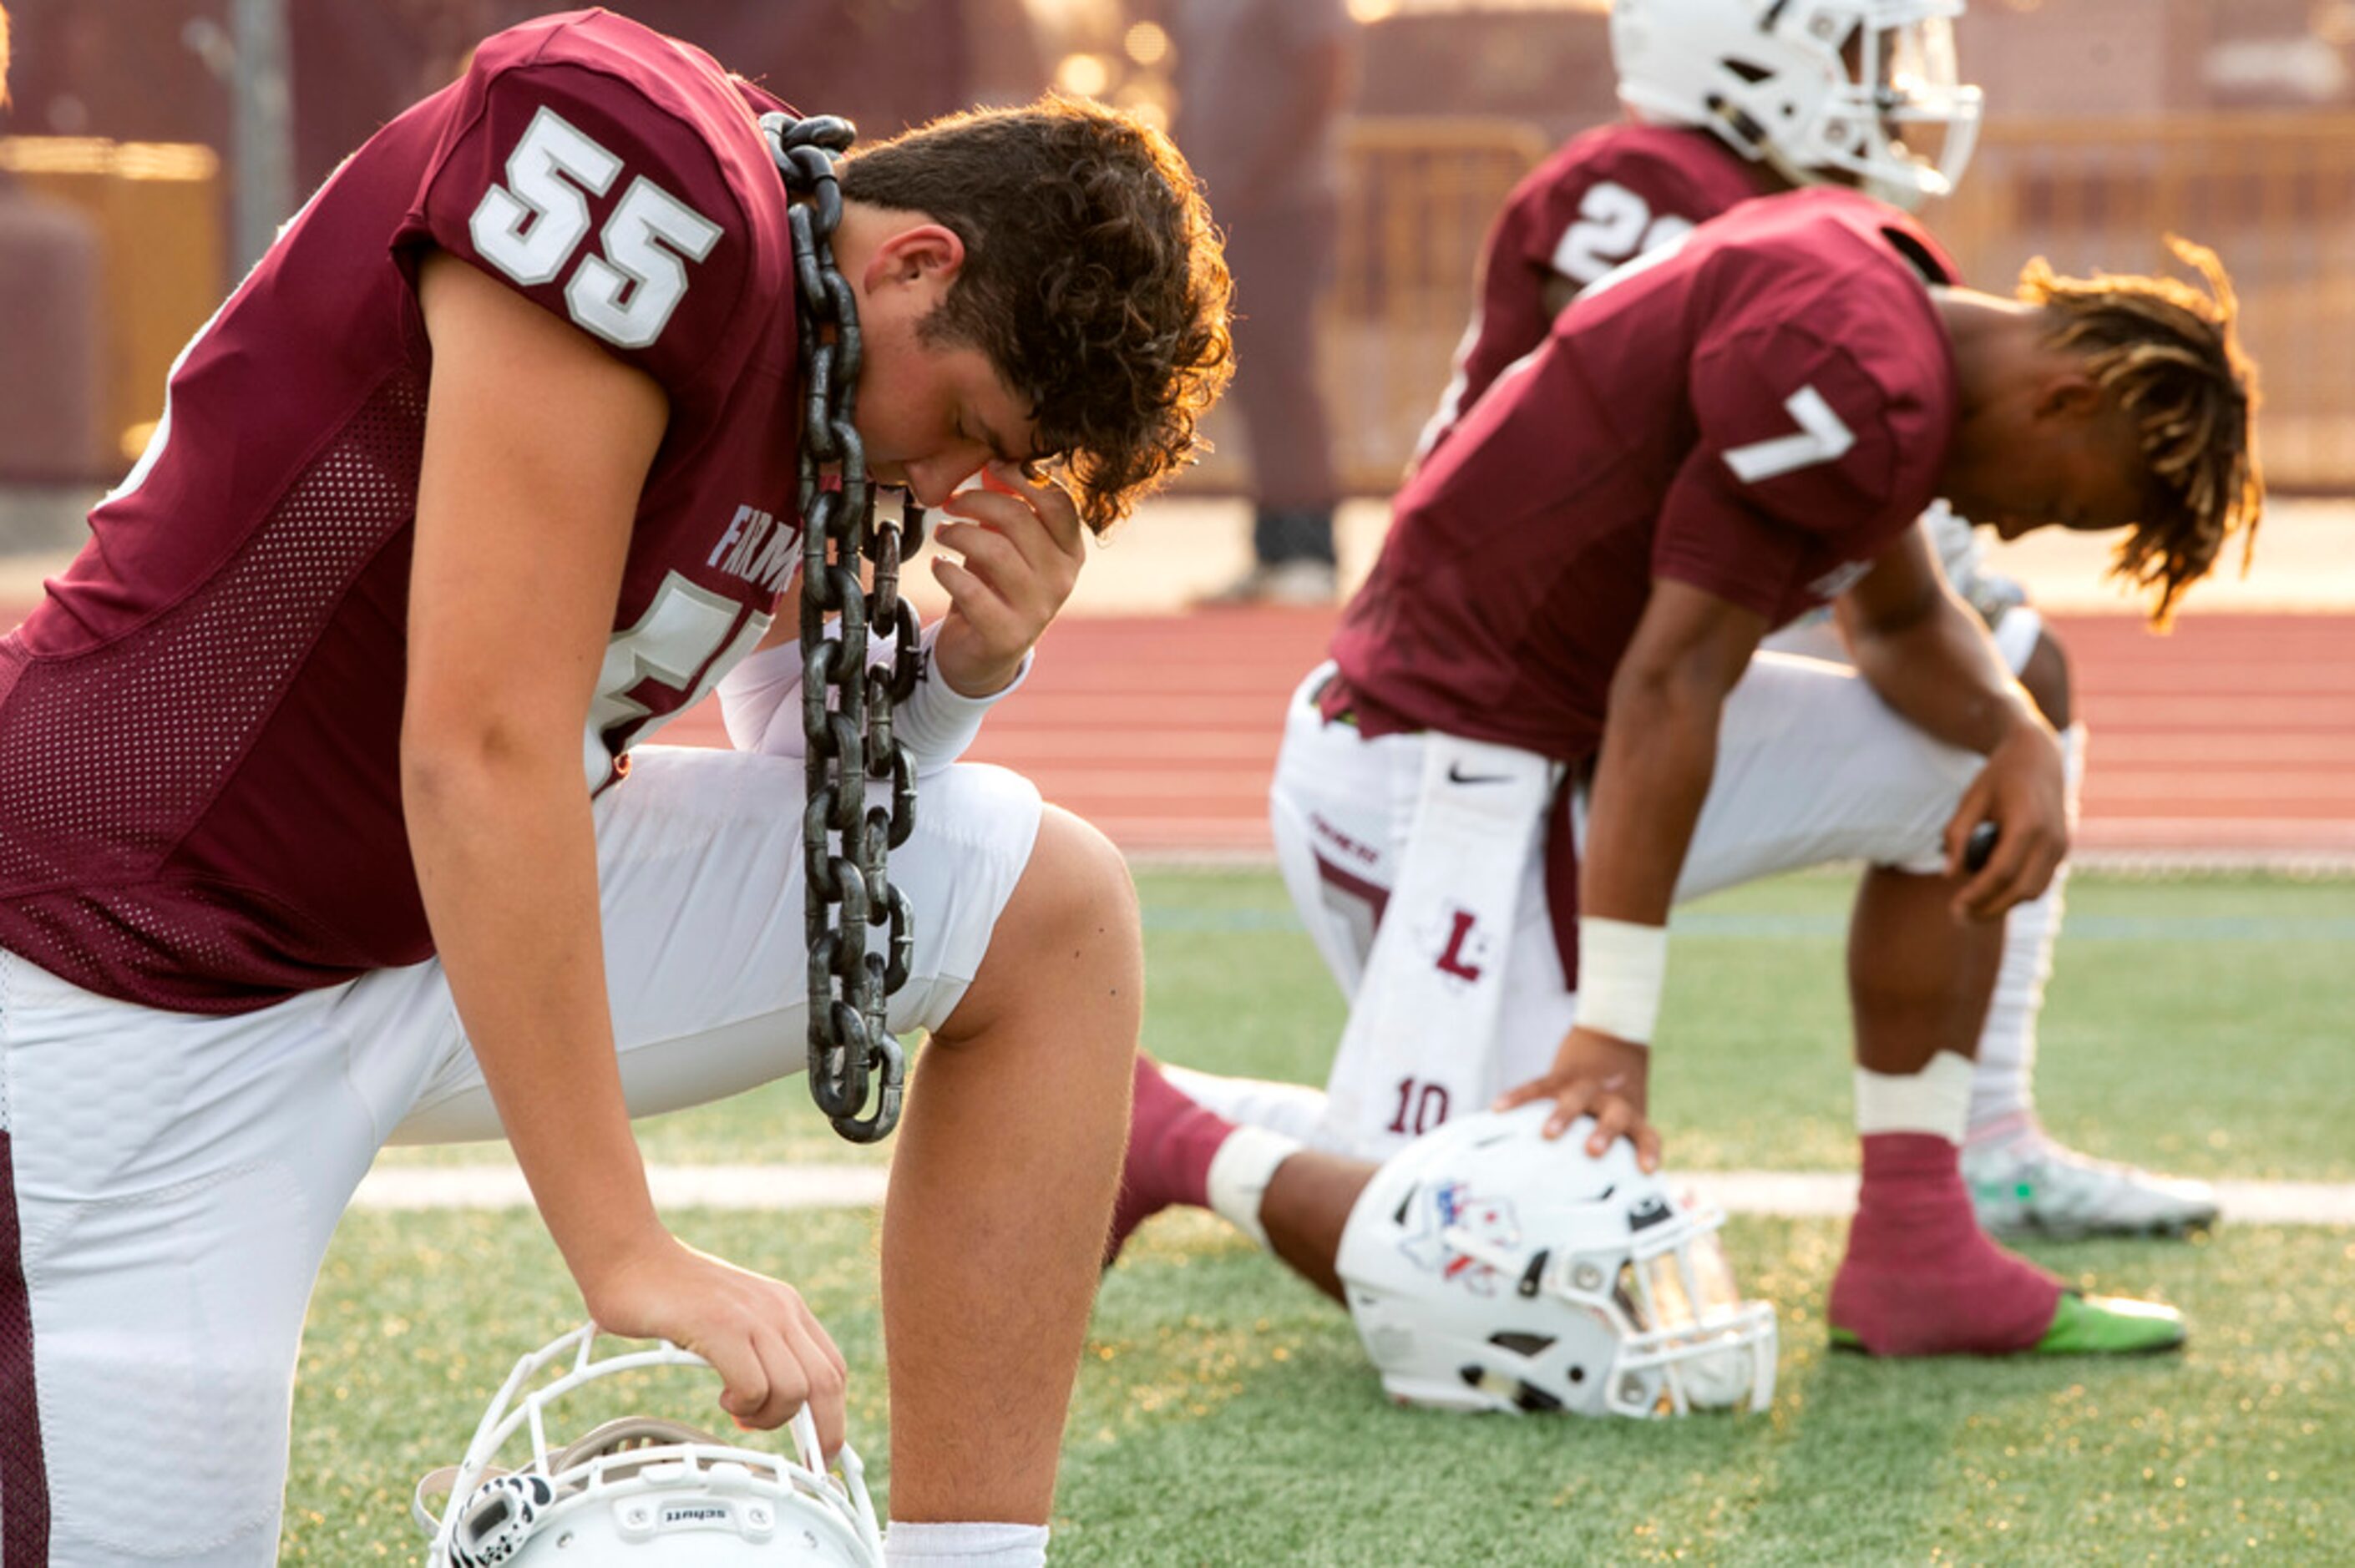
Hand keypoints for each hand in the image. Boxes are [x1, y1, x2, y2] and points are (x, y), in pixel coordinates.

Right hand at [577, 1231, 849, 1451]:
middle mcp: (779, 1309)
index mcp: (787, 1308)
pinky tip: (723, 1397)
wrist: (632, 1257)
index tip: (821, 1450)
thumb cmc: (673, 1294)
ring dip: (769, 1418)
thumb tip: (780, 1403)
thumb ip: (759, 1349)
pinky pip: (754, 1386)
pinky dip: (743, 1406)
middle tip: (797, 1455)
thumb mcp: (734, 1317)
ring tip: (740, 1411)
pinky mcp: (721, 1326)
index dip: (833, 1415)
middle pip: (826, 1383)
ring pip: (795, 1390)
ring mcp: (753, 1316)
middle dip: (819, 1431)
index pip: (834, 1368)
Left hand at [927, 462, 1083, 697]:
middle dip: (977, 503)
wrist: (983, 653)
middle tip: (952, 503)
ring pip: (994, 551)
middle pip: (1020, 520)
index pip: (1059, 502)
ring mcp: (1037, 610)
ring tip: (943, 533)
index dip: (1024, 476)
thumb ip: (1010, 505)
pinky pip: (971, 589)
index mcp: (1071, 552)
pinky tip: (939, 567)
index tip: (991, 466)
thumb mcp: (1010, 544)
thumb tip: (996, 459)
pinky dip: (946, 572)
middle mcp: (1062, 580)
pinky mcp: (1006, 634)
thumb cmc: (996, 586)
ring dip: (958, 534)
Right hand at [1493, 1025, 1658, 1170]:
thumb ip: (1614, 1155)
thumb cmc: (1613, 1101)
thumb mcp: (1625, 1122)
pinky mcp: (1560, 1075)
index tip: (1647, 1170)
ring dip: (1564, 1115)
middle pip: (1615, 1114)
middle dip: (1605, 1132)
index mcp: (1631, 1115)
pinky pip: (1538, 1085)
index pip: (1646, 1134)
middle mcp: (1612, 1100)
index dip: (1648, 1151)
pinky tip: (1498, 1108)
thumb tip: (1597, 1216)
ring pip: (1577, 1097)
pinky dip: (1518, 1097)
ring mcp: (1586, 1085)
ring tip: (1548, 1133)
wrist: (1612, 1044)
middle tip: (1593, 1151)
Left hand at [1945, 717, 2066, 920]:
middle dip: (1989, 909)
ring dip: (2003, 906)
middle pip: (2021, 890)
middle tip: (1958, 916)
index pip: (2002, 873)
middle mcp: (2051, 838)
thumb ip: (1957, 835)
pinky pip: (2041, 882)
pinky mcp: (2063, 850)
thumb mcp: (1970, 800)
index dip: (1977, 895)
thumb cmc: (1998, 776)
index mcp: (2028, 823)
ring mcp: (2062, 846)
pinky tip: (1991, 894)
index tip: (1954, 906)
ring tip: (1971, 910)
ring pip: (2034, 892)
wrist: (2038, 757)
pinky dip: (2017, 894)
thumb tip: (1948, 874)